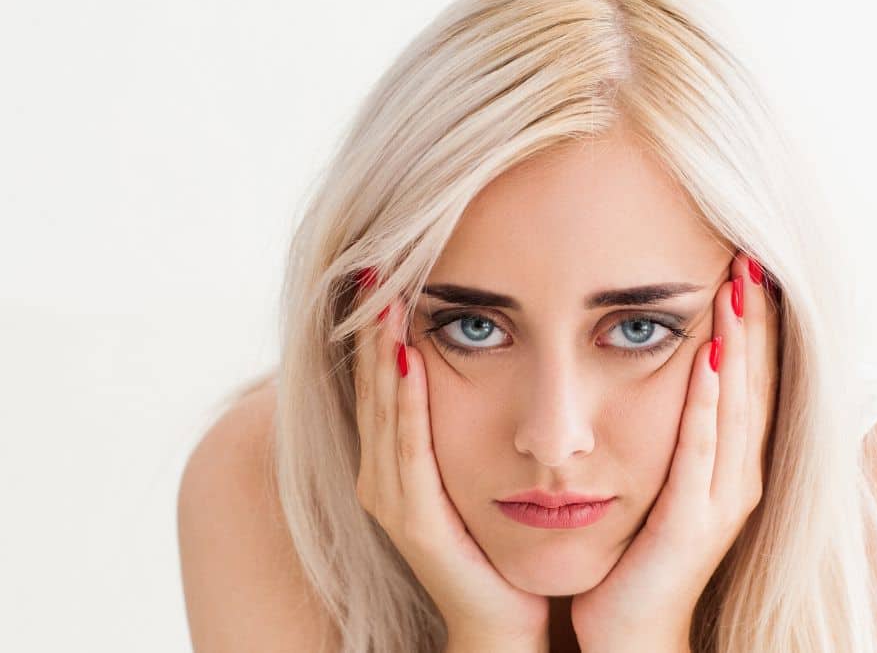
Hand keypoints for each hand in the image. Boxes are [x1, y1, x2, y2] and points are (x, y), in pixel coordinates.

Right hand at [353, 287, 549, 651]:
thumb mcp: (477, 464)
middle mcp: (381, 474)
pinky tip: (408, 359)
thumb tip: (475, 352)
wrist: (506, 618)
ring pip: (384, 408)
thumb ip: (467, 417)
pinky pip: (410, 450)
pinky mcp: (416, 521)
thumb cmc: (497, 538)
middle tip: (370, 260)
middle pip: (372, 383)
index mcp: (395, 458)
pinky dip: (406, 403)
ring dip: (381, 349)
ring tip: (383, 294)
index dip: (378, 323)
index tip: (384, 265)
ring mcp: (392, 498)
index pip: (381, 376)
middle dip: (370, 322)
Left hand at [570, 251, 775, 651]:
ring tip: (737, 287)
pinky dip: (707, 403)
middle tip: (751, 253)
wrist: (628, 632)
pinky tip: (706, 359)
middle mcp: (739, 477)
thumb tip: (665, 365)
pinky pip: (701, 452)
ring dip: (739, 345)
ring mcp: (721, 501)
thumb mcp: (660, 477)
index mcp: (732, 464)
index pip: (749, 378)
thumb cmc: (638, 551)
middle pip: (755, 382)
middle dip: (754, 317)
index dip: (754, 322)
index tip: (747, 264)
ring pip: (737, 407)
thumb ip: (671, 428)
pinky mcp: (691, 523)